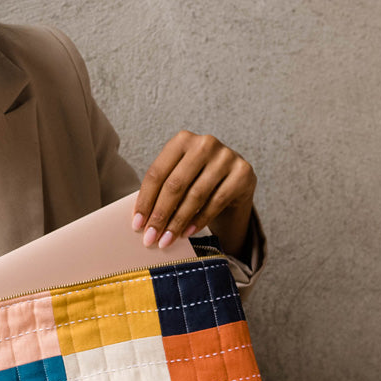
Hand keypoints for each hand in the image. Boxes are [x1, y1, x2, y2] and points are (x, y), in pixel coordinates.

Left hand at [132, 130, 255, 258]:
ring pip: (195, 195)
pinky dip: (200, 220)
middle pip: (175, 184)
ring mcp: (226, 156)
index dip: (145, 200)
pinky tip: (187, 232)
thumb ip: (161, 192)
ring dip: (178, 222)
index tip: (137, 224)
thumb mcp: (178, 177)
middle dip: (160, 215)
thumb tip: (141, 222)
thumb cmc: (198, 180)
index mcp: (182, 140)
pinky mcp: (243, 173)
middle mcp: (205, 144)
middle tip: (150, 237)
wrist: (234, 181)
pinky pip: (217, 201)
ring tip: (167, 239)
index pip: (157, 173)